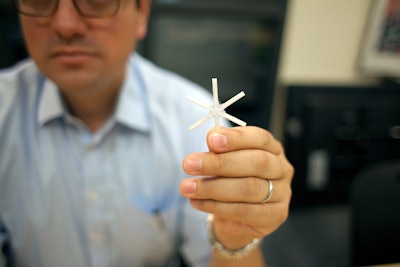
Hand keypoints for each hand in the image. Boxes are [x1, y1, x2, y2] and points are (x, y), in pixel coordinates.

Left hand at [180, 126, 293, 248]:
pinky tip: (197, 202)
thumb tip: (212, 136)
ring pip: (248, 188)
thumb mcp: (225, 159)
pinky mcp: (275, 216)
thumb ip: (220, 147)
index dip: (236, 138)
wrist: (238, 216)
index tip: (211, 140)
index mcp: (272, 148)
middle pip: (256, 163)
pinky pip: (243, 211)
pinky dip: (216, 206)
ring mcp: (282, 194)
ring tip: (187, 187)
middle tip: (189, 164)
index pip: (259, 138)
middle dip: (220, 163)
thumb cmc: (232, 179)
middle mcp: (281, 169)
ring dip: (213, 187)